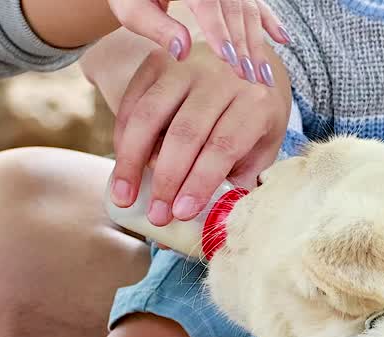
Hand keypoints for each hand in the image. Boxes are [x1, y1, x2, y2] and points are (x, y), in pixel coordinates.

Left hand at [107, 0, 288, 81]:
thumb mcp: (132, 8)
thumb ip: (156, 27)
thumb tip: (183, 50)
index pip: (208, 6)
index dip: (220, 34)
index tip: (230, 62)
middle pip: (234, 11)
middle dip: (245, 47)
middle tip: (253, 80)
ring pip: (248, 10)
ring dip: (259, 43)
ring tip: (264, 76)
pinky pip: (256, 3)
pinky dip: (270, 21)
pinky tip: (283, 39)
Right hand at [109, 41, 290, 225]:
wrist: (248, 60)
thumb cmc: (253, 117)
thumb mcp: (261, 148)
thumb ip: (238, 183)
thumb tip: (208, 229)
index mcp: (254, 102)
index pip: (222, 147)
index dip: (199, 182)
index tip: (180, 213)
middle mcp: (222, 77)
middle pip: (185, 133)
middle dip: (166, 180)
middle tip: (156, 216)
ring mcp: (187, 64)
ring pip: (151, 114)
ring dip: (132, 160)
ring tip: (124, 197)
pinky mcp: (160, 59)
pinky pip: (133, 100)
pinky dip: (123, 135)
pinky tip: (122, 165)